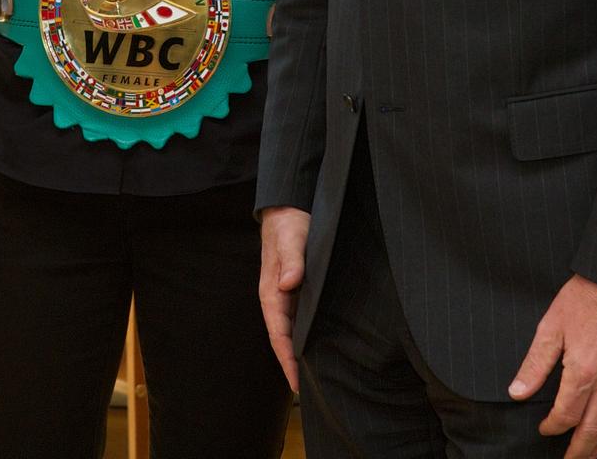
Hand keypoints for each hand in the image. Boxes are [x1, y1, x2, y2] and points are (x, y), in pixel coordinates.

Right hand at [257, 206, 309, 392]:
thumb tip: (289, 284)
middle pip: (286, 339)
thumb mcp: (291, 238)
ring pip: (296, 330)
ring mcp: (289, 295)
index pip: (279, 335)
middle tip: (313, 391)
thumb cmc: (289, 223)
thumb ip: (291, 261)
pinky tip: (325, 342)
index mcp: (271, 293)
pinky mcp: (301, 289)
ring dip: (304, 351)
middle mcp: (279, 298)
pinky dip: (311, 333)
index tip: (297, 383)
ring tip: (321, 374)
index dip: (287, 360)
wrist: (289, 207)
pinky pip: (304, 318)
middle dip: (295, 364)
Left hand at [509, 274, 596, 458]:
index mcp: (583, 371)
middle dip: (579, 450)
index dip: (553, 426)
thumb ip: (535, 364)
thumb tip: (517, 392)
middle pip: (594, 430)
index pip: (566, 415)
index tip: (545, 429)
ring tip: (590, 455)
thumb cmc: (585, 298)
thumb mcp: (551, 327)